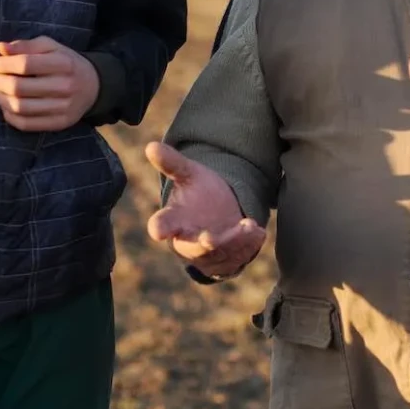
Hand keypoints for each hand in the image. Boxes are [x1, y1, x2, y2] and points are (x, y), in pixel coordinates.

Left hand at [0, 37, 99, 131]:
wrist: (94, 86)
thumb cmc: (66, 63)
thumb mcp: (51, 47)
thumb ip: (25, 45)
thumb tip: (0, 48)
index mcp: (63, 63)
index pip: (25, 64)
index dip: (3, 64)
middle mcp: (65, 86)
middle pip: (19, 88)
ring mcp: (63, 108)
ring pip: (20, 108)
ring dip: (0, 99)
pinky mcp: (60, 123)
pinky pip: (27, 124)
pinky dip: (10, 116)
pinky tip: (6, 106)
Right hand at [143, 141, 266, 278]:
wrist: (221, 211)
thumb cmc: (199, 192)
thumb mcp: (189, 175)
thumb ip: (172, 163)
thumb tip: (151, 145)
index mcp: (172, 220)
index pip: (161, 225)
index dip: (159, 227)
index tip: (157, 231)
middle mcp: (186, 242)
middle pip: (192, 248)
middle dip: (203, 244)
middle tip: (211, 237)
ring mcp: (206, 255)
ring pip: (218, 255)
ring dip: (233, 242)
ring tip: (250, 225)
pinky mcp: (224, 263)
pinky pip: (236, 260)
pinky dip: (248, 247)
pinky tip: (258, 232)